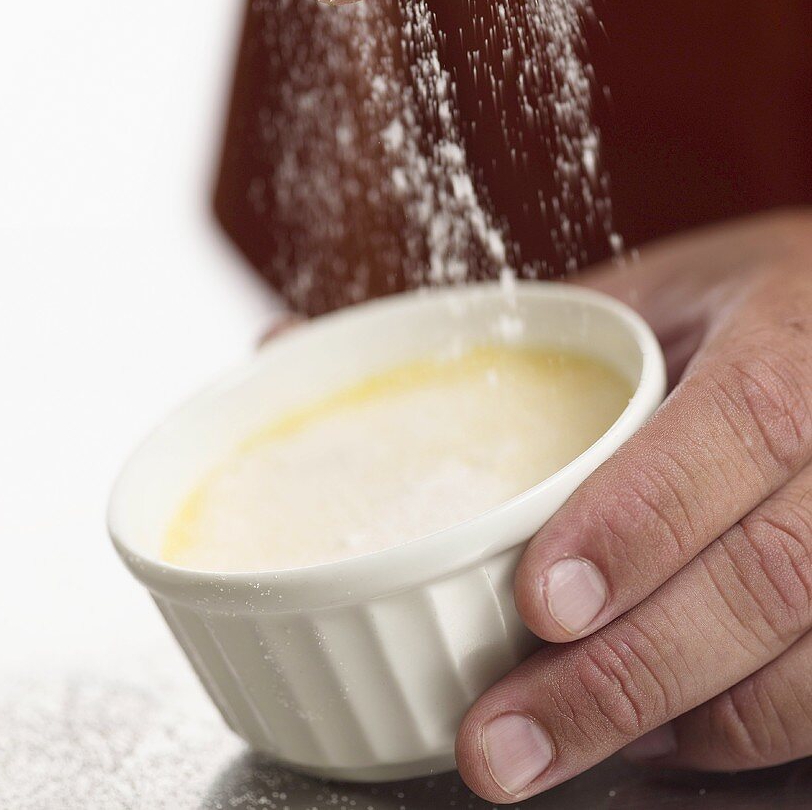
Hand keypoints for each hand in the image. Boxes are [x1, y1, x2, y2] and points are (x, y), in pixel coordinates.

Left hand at [457, 208, 811, 801]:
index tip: (539, 599)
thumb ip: (506, 328)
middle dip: (627, 672)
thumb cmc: (741, 306)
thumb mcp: (646, 290)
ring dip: (670, 722)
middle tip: (500, 738)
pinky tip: (649, 736)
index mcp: (789, 334)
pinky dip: (732, 733)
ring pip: (805, 661)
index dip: (644, 519)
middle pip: (769, 574)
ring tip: (548, 754)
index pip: (740, 425)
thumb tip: (285, 341)